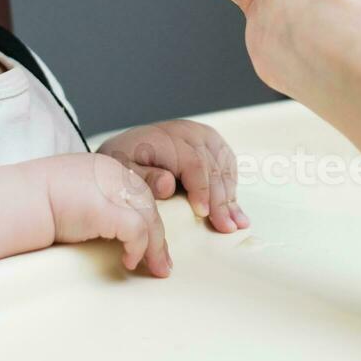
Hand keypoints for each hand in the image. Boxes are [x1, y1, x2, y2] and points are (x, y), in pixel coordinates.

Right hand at [39, 153, 170, 276]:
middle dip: (159, 237)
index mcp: (104, 166)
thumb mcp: (72, 194)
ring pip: (150, 218)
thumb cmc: (33, 202)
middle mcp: (113, 172)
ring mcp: (111, 188)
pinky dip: (139, 249)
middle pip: (149, 204)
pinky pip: (137, 230)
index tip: (151, 242)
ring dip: (155, 247)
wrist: (16, 201)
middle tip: (163, 263)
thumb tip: (106, 226)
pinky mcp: (107, 208)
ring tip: (155, 268)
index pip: (138, 191)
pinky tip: (129, 261)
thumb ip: (94, 203)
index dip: (148, 218)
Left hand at [98, 119, 248, 232]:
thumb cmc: (124, 164)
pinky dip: (232, 187)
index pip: (193, 163)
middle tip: (226, 227)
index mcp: (167, 137)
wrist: (126, 148)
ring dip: (231, 197)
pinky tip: (235, 207)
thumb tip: (168, 184)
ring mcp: (202, 136)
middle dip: (221, 200)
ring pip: (224, 167)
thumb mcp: (123, 172)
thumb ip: (143, 179)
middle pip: (213, 167)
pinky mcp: (211, 143)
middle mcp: (188, 132)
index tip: (203, 214)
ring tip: (237, 223)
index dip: (202, 189)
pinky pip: (228, 164)